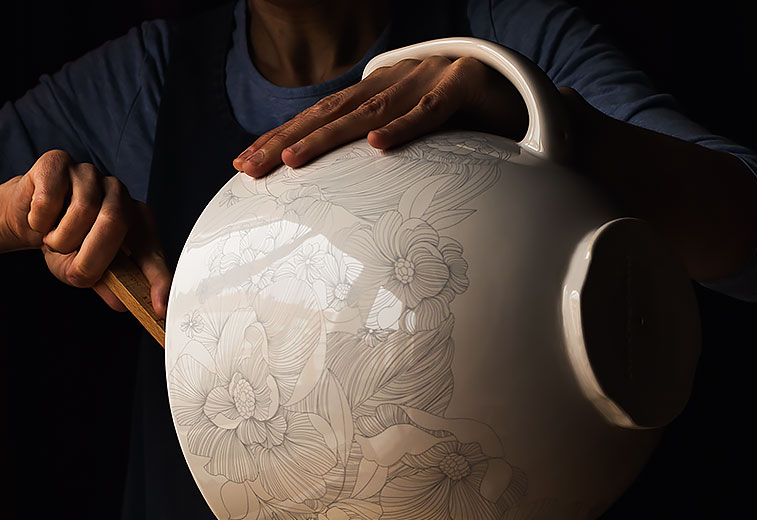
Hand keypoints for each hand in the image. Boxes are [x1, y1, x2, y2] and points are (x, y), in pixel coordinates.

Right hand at [0, 150, 169, 315]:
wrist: (28, 218)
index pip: (152, 251)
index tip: (159, 307)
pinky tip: (40, 221)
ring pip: (83, 209)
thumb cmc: (64, 242)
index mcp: (134, 222)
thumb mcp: (85, 271)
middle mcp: (118, 193)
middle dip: (91, 257)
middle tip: (74, 271)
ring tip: (54, 242)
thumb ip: (106, 286)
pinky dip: (40, 221)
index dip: (159, 279)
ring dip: (61, 239)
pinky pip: (51, 198)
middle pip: (115, 221)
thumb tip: (122, 302)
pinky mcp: (58, 163)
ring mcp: (89, 174)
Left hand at [233, 56, 527, 178]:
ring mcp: (424, 82)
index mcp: (374, 95)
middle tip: (250, 168)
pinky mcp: (461, 89)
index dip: (279, 138)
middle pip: (328, 114)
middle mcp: (390, 85)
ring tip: (292, 161)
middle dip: (285, 141)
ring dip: (328, 137)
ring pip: (368, 113)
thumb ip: (374, 158)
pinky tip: (377, 145)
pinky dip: (404, 129)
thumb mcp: (407, 136)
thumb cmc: (455, 119)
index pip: (317, 117)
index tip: (242, 164)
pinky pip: (429, 113)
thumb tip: (339, 198)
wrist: (514, 84)